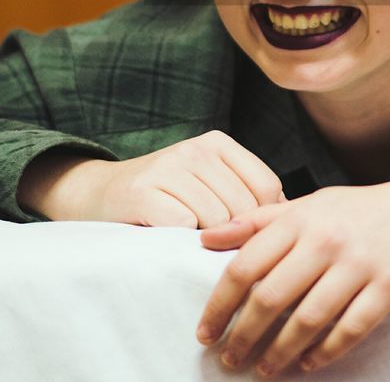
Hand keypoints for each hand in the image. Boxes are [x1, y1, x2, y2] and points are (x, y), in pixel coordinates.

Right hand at [16, 130, 284, 226]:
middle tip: (215, 247)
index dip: (264, 221)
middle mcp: (195, 149)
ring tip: (189, 241)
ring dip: (207, 242)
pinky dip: (180, 242)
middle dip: (236, 236)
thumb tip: (294, 222)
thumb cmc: (164, 198)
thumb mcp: (208, 183)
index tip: (248, 239)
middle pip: (245, 209)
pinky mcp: (144, 192)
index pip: (267, 188)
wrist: (95, 195)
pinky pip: (185, 228)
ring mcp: (168, 167)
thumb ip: (245, 194)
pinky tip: (167, 238)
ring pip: (217, 221)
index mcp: (218, 143)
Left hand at [194, 178, 389, 375]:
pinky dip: (326, 352)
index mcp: (300, 218)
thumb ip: (259, 221)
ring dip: (280, 353)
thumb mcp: (310, 204)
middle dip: (244, 337)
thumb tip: (205, 238)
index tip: (205, 334)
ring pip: (308, 320)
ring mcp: (360, 262)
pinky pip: (352, 328)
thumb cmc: (363, 208)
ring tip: (264, 370)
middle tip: (230, 361)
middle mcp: (326, 239)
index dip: (219, 305)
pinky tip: (309, 364)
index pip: (245, 266)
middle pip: (270, 298)